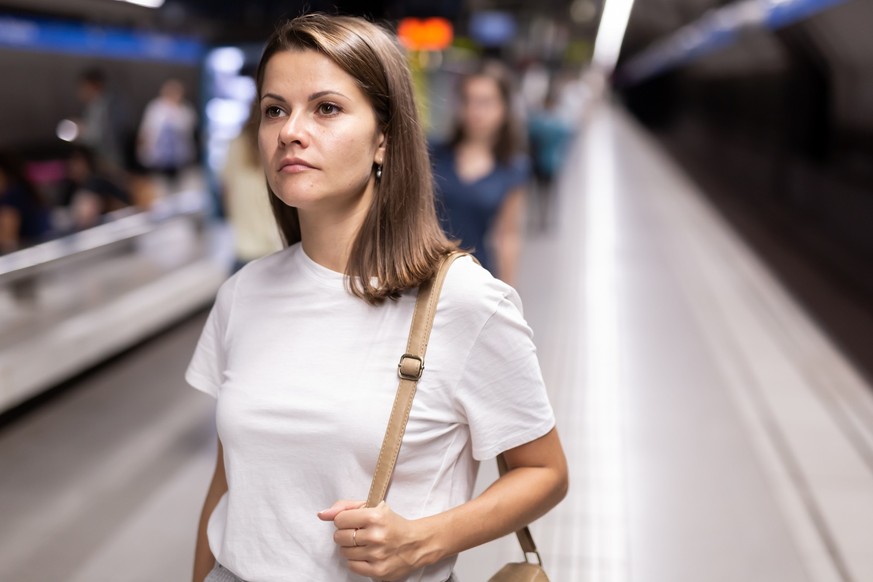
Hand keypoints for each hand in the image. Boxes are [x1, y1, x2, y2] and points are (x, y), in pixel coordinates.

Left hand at [317, 500, 434, 580]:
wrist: (417, 544)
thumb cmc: (392, 524)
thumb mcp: (373, 507)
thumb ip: (345, 507)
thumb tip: (321, 514)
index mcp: (375, 516)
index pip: (339, 519)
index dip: (344, 520)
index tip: (353, 522)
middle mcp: (376, 536)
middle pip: (339, 537)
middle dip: (346, 534)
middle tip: (358, 533)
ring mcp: (376, 555)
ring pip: (344, 552)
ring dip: (351, 548)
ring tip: (364, 544)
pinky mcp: (378, 571)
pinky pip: (352, 566)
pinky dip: (356, 561)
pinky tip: (367, 555)